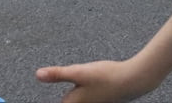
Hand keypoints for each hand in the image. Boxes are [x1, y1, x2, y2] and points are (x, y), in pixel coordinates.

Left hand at [36, 58, 160, 102]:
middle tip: (57, 86)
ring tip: (68, 93)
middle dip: (64, 98)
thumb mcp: (79, 72)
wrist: (133, 80)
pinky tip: (85, 88)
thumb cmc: (107, 77)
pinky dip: (81, 96)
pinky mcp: (101, 99)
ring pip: (77, 101)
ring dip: (72, 97)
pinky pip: (86, 99)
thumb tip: (38, 75)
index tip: (46, 98)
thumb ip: (58, 74)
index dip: (55, 100)